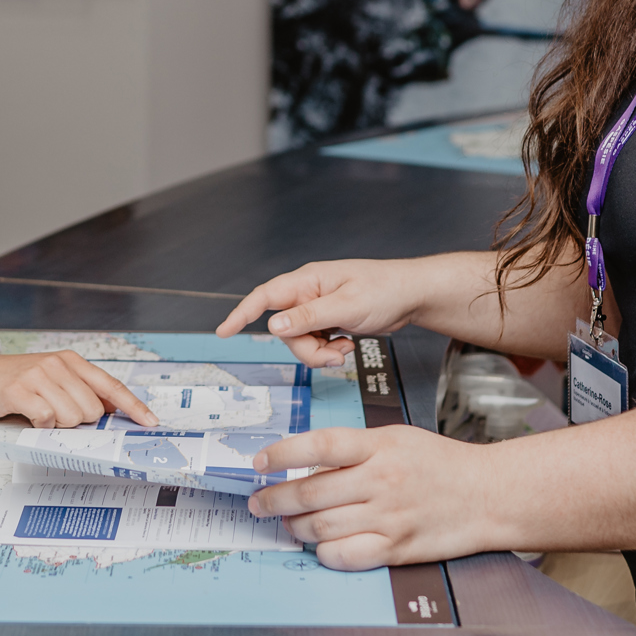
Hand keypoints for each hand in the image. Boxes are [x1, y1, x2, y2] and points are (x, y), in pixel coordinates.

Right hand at [0, 351, 159, 427]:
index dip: (133, 406)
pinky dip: (40, 425)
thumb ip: (80, 392)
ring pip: (71, 416)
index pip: (111, 386)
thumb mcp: (52, 381)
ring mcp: (38, 376)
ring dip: (57, 425)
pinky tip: (28, 416)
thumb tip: (111, 411)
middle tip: (54, 415)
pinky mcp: (18, 390)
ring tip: (38, 413)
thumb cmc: (16, 384)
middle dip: (77, 422)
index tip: (151, 422)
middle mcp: (58, 365)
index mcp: (71, 362)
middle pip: (91, 410)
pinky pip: (46, 418)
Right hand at [215, 259, 430, 365]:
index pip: (265, 296)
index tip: (224, 330)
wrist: (411, 295)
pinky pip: (315, 342)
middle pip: (285, 330)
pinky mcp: (328, 319)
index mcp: (308, 281)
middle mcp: (308, 292)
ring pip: (299, 340)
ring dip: (319, 353)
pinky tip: (347, 345)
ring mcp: (318, 307)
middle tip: (332, 354)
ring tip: (344, 350)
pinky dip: (328, 350)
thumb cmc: (385, 290)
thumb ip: (309, 317)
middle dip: (305, 349)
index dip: (242, 313)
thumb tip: (274, 326)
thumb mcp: (347, 306)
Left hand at [246, 424, 494, 569]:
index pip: (320, 445)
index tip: (260, 462)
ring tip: (287, 523)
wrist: (488, 495)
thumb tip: (305, 466)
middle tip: (259, 502)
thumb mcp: (397, 440)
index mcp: (380, 446)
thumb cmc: (439, 464)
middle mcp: (382, 481)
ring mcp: (389, 518)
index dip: (283, 453)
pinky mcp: (396, 548)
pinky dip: (323, 553)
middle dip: (275, 499)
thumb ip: (354, 451)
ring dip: (294, 527)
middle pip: (311, 493)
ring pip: (321, 527)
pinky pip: (345, 556)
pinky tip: (319, 545)